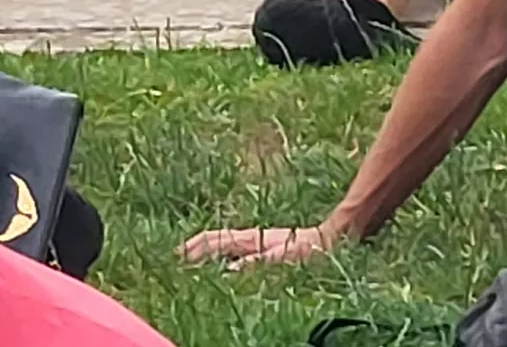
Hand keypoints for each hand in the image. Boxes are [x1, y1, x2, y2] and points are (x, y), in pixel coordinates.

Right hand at [178, 218, 344, 266]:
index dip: (193, 249)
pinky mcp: (263, 247)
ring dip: (204, 250)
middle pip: (213, 239)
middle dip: (193, 247)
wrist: (330, 240)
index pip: (213, 241)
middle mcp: (249, 237)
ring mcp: (256, 241)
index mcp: (250, 238)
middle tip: (175, 259)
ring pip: (222, 244)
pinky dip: (219, 256)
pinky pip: (232, 250)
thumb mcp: (282, 258)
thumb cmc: (308, 249)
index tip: (176, 257)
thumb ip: (256, 263)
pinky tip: (220, 265)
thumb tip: (229, 270)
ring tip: (190, 260)